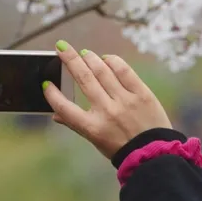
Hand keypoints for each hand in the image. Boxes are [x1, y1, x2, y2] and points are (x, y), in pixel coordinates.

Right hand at [43, 40, 171, 158]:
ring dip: (90, 58)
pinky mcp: (142, 94)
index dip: (53, 95)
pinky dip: (112, 61)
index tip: (47, 84)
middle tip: (61, 47)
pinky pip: (124, 71)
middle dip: (70, 60)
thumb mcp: (96, 140)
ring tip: (83, 53)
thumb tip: (55, 115)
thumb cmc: (122, 147)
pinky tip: (105, 58)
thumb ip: (76, 124)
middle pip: (84, 79)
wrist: (154, 153)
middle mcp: (107, 112)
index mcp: (93, 127)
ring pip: (103, 71)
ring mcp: (125, 101)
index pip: (66, 108)